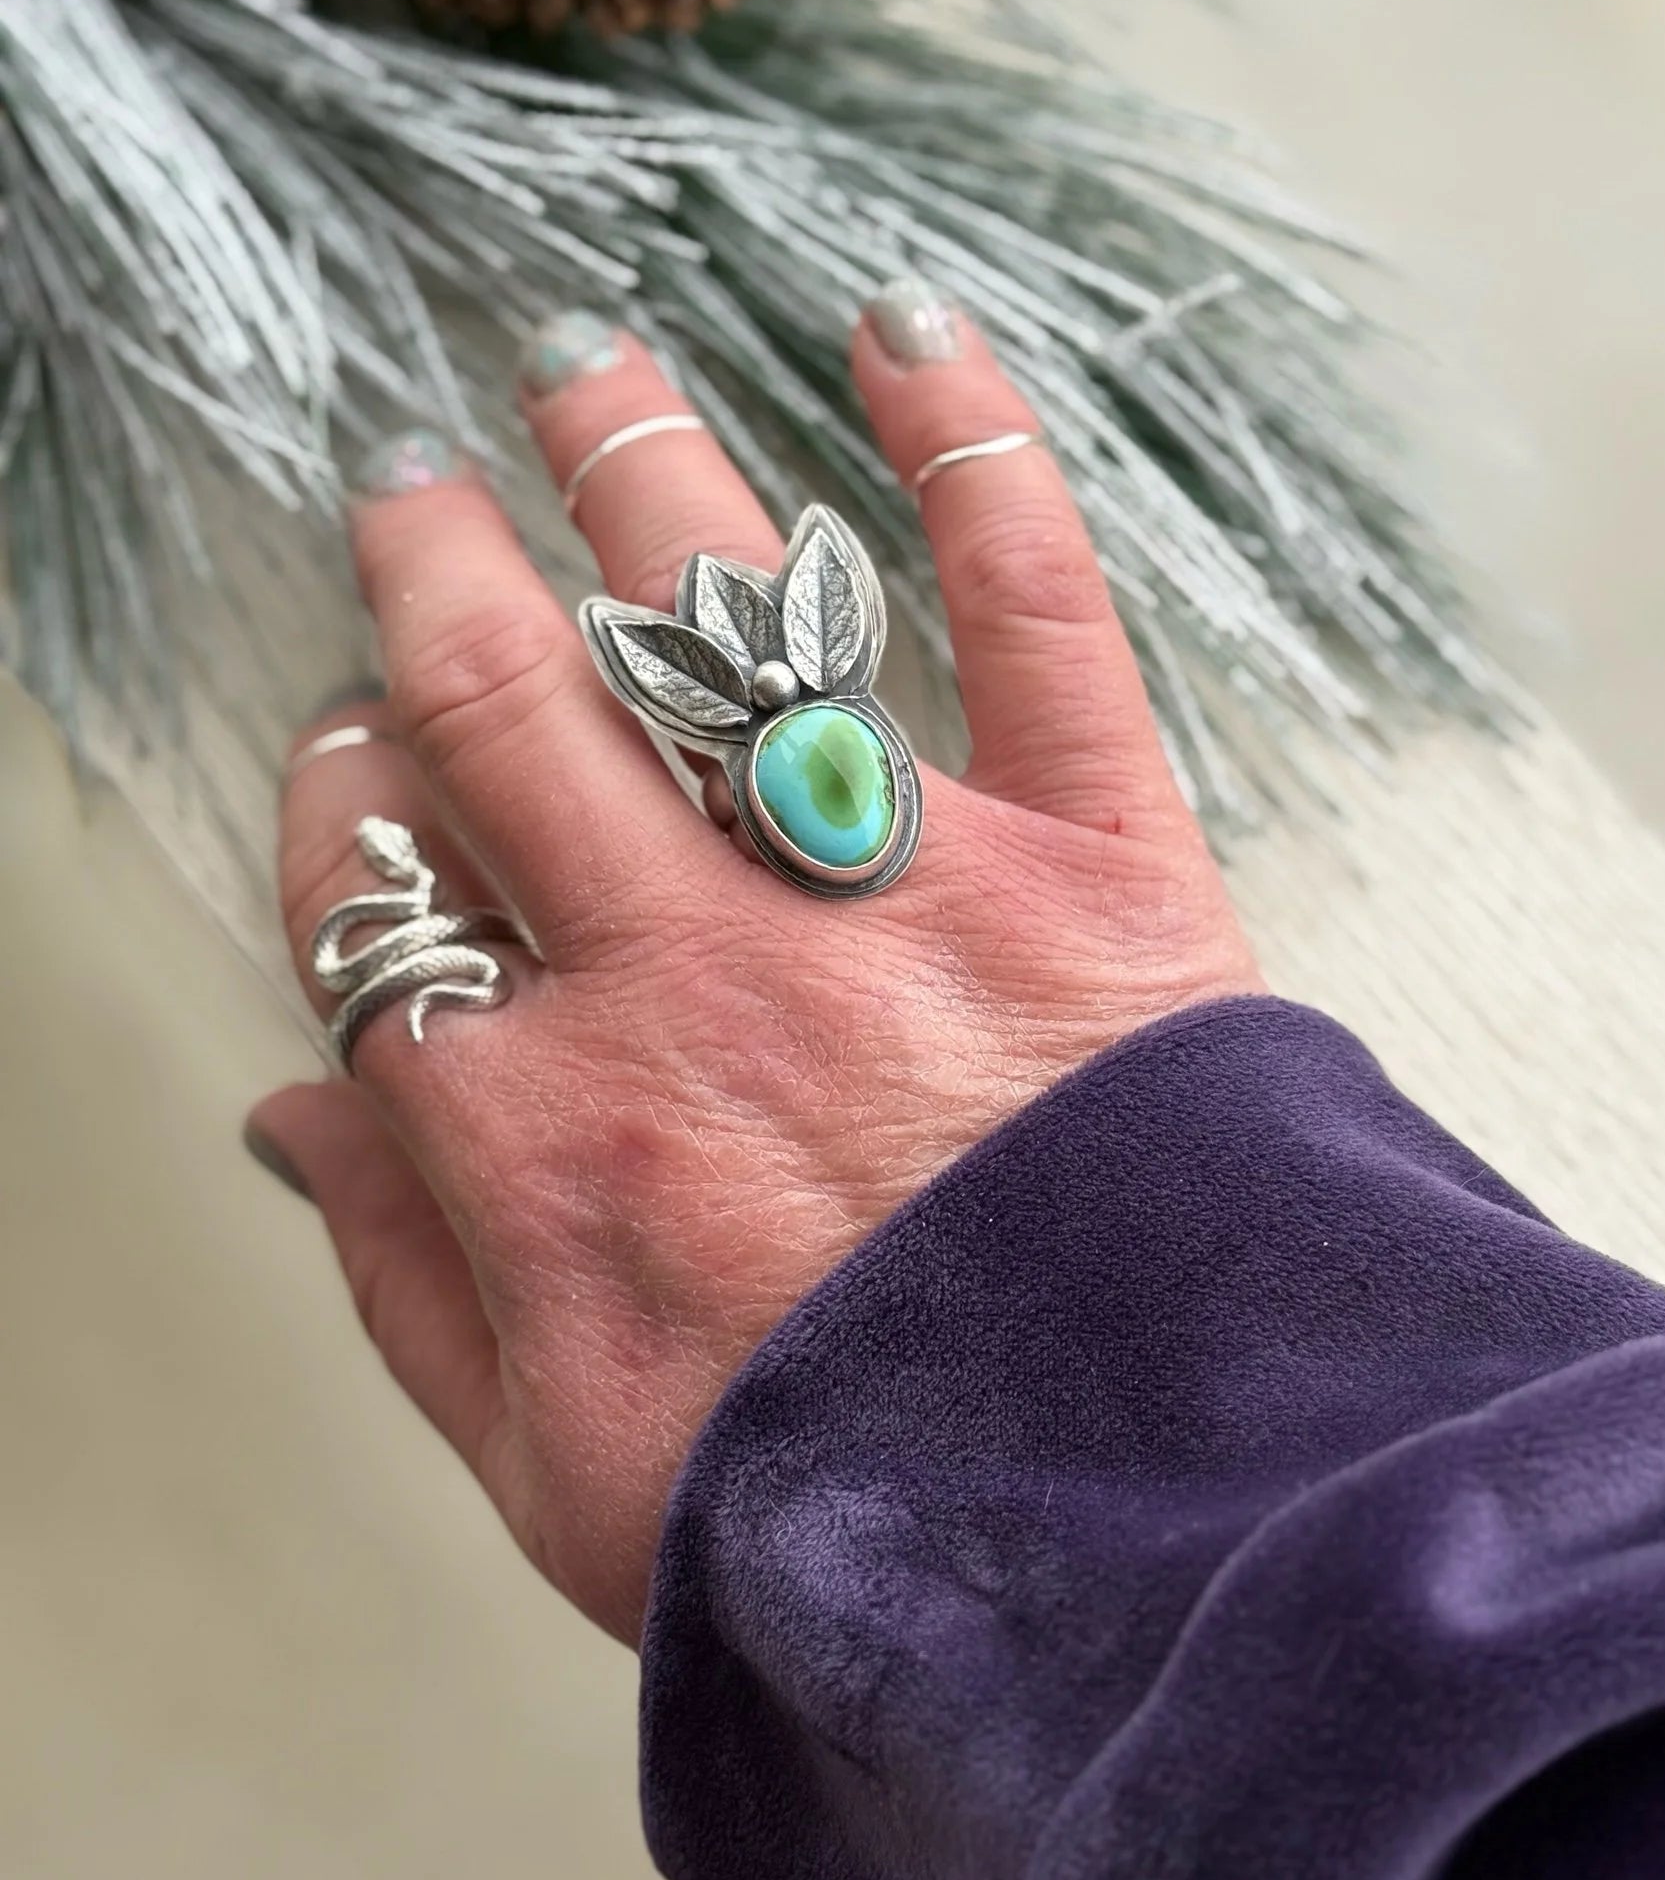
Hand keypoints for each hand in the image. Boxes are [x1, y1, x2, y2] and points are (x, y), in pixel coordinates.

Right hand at [249, 286, 1261, 1643]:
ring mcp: (893, 897)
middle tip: (415, 500)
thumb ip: (406, 1281)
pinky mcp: (1100, 866)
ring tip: (582, 370)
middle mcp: (692, 973)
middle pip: (507, 708)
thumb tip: (294, 1115)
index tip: (354, 754)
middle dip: (439, 578)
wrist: (1156, 1553)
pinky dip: (977, 458)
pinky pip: (1034, 618)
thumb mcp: (555, 1473)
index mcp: (544, 1127)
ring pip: (724, 624)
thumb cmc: (842, 1528)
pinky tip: (906, 326)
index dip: (346, 799)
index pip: (379, 888)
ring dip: (636, 470)